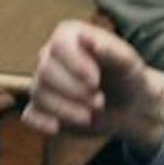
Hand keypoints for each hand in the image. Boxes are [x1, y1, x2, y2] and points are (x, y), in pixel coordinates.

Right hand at [22, 19, 163, 151]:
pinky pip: (30, 115)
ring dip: (65, 109)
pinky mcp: (43, 108)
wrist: (132, 107)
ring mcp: (44, 83)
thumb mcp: (128, 63)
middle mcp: (51, 56)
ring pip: (39, 94)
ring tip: (90, 116)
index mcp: (69, 36)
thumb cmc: (129, 78)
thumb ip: (109, 49)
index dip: (75, 64)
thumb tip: (85, 37)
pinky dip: (40, 122)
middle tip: (99, 102)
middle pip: (45, 71)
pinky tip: (56, 128)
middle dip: (73, 91)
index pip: (59, 46)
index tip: (95, 82)